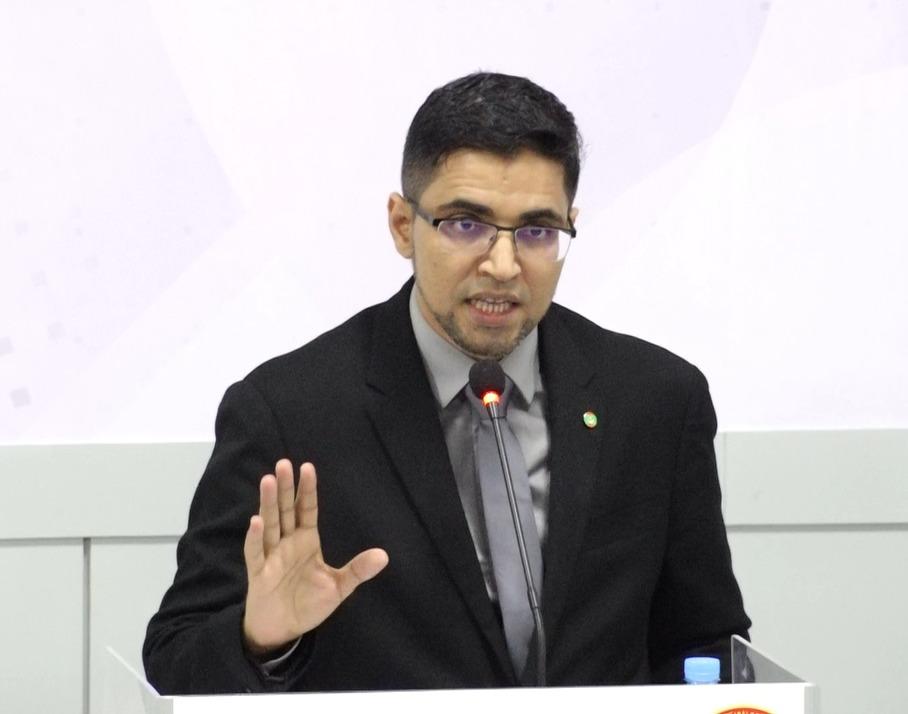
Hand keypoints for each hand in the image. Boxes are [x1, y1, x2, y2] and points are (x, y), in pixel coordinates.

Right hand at [242, 460, 388, 655]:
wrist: (282, 629)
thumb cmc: (308, 603)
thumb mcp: (338, 587)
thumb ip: (358, 570)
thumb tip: (384, 555)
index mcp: (307, 541)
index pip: (307, 509)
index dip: (307, 489)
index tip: (307, 467)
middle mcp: (287, 543)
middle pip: (286, 510)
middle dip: (285, 488)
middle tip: (283, 463)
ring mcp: (271, 556)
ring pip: (269, 524)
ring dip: (268, 504)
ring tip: (268, 480)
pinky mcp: (259, 573)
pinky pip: (255, 553)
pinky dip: (255, 538)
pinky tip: (256, 522)